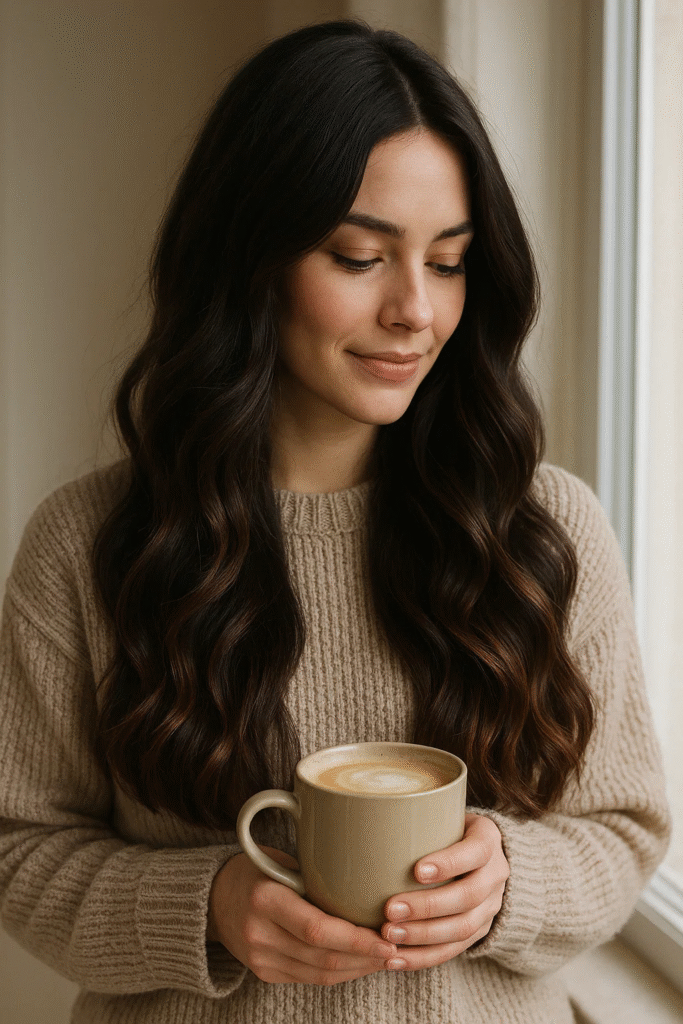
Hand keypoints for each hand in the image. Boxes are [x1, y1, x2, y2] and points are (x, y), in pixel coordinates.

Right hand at [208, 846, 397, 984]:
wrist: (213, 898)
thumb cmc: (255, 869)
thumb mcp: (281, 861)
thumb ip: (316, 875)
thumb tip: (370, 882)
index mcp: (265, 898)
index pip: (317, 929)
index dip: (356, 939)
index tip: (386, 937)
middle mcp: (260, 933)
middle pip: (323, 957)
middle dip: (365, 958)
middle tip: (395, 948)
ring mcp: (260, 958)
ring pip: (320, 974)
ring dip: (357, 969)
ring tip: (384, 958)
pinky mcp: (264, 973)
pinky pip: (309, 978)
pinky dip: (338, 973)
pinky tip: (359, 963)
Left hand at [379, 813, 508, 970]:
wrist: (482, 855)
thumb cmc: (448, 828)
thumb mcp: (444, 815)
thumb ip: (419, 816)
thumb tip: (368, 820)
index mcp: (488, 841)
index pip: (475, 853)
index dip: (449, 864)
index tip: (417, 871)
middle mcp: (495, 875)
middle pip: (468, 896)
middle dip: (427, 906)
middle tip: (390, 909)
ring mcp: (490, 907)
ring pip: (462, 929)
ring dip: (423, 936)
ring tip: (389, 935)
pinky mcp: (479, 931)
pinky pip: (453, 950)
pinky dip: (423, 957)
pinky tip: (396, 958)